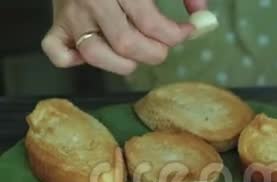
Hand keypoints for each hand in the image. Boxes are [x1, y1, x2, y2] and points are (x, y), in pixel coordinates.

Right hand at [42, 0, 206, 74]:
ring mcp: (70, 14)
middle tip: (162, 46)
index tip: (186, 32)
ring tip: (135, 55)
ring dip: (122, 64)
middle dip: (154, 53)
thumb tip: (203, 16)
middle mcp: (93, 0)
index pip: (152, 24)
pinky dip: (73, 61)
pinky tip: (94, 54)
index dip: (176, 35)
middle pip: (127, 45)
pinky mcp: (56, 24)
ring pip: (95, 54)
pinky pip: (56, 53)